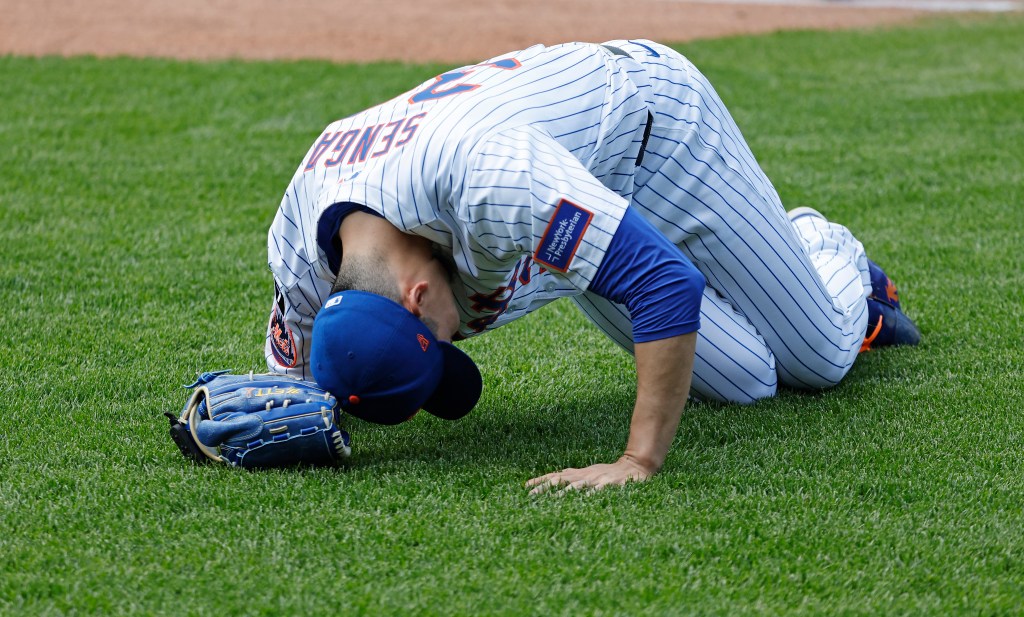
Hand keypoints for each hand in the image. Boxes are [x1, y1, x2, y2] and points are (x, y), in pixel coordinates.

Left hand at [526, 455, 654, 494]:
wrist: (636, 466)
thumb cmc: (610, 473)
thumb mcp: (589, 472)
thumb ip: (574, 475)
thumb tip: (557, 474)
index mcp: (579, 474)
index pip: (556, 476)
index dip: (541, 481)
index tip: (525, 487)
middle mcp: (585, 475)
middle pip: (561, 480)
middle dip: (545, 488)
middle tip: (530, 497)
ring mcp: (597, 479)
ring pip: (577, 486)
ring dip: (563, 493)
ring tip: (551, 500)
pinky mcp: (611, 484)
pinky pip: (599, 490)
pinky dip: (591, 494)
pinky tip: (584, 500)